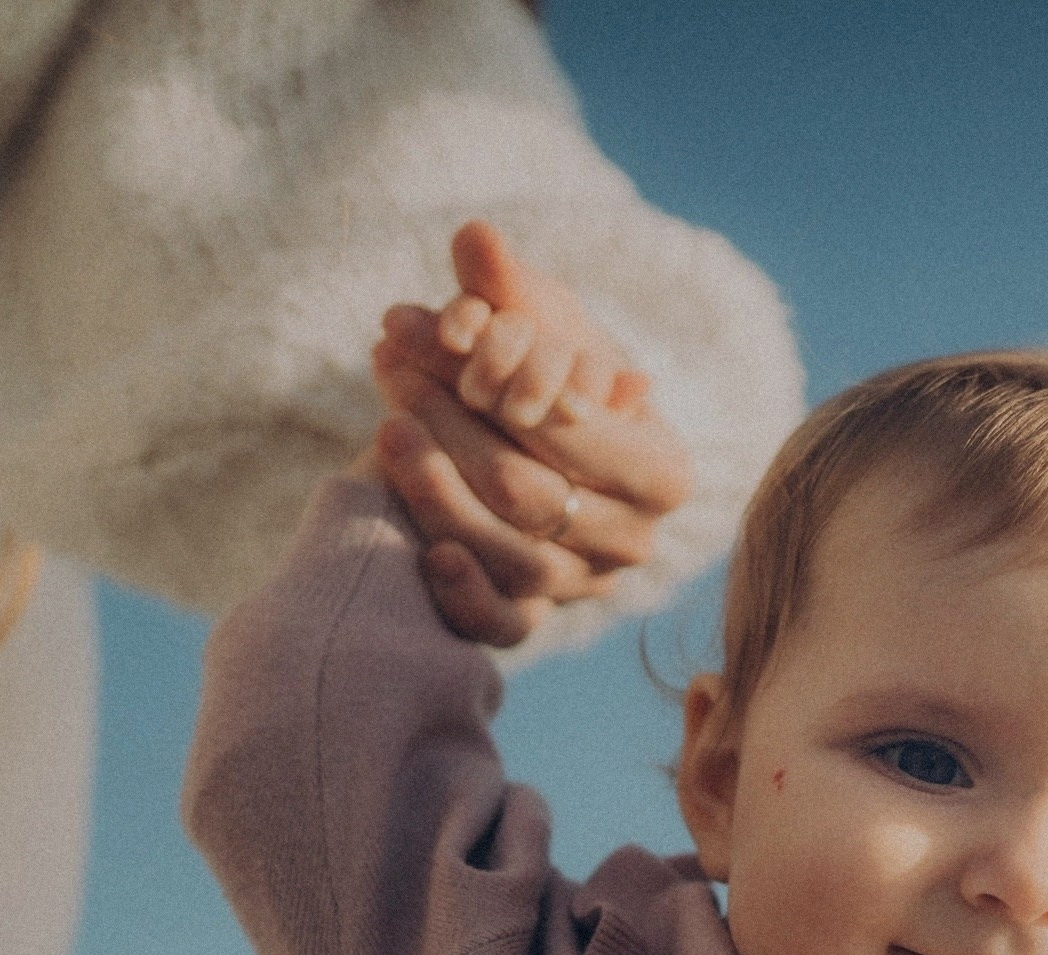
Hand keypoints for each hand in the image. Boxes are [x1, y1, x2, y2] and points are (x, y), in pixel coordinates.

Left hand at [368, 220, 692, 644]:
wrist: (522, 456)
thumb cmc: (538, 381)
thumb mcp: (534, 331)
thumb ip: (507, 288)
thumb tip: (472, 236)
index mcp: (662, 472)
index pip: (578, 433)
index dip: (508, 385)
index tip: (443, 334)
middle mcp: (634, 541)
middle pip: (531, 492)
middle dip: (452, 426)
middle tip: (387, 365)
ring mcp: (584, 587)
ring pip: (510, 553)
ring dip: (436, 491)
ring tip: (384, 427)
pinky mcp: (534, 620)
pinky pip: (503, 625)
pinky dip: (462, 593)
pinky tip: (426, 551)